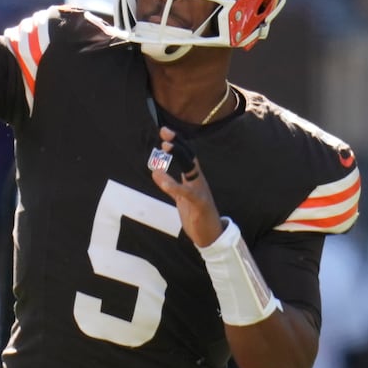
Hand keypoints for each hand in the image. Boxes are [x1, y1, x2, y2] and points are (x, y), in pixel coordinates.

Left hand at [147, 126, 222, 244]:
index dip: (178, 142)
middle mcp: (199, 181)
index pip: (187, 156)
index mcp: (195, 179)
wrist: (211, 236)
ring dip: (178, 156)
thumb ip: (171, 185)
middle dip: (178, 143)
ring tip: (163, 147)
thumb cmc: (197, 216)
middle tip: (164, 133)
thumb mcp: (182, 198)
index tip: (165, 131)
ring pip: (191, 168)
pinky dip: (173, 184)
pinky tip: (160, 178)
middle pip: (190, 157)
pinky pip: (185, 192)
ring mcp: (200, 191)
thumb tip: (156, 172)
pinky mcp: (199, 204)